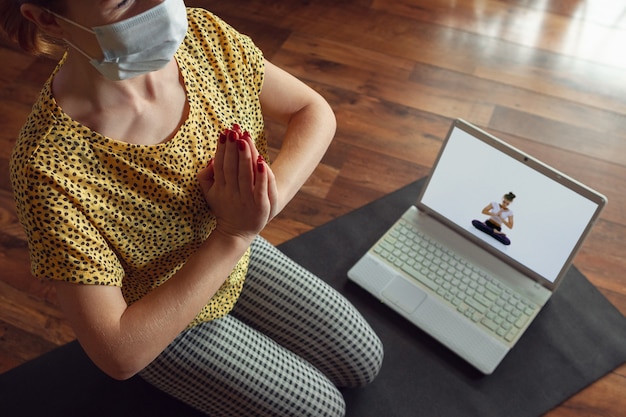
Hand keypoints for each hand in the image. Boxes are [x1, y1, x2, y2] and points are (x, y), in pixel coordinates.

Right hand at [198, 125, 276, 239]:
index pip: (220, 164)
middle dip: (233, 148)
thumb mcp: (209, 192)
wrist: (236, 232)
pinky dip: (261, 176)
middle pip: (232, 167)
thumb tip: (212, 158)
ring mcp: (246, 200)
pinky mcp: (260, 207)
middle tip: (235, 132)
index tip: (224, 133)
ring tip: (245, 140)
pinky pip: (260, 190)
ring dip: (246, 157)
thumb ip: (206, 176)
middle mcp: (232, 193)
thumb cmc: (223, 207)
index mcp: (220, 187)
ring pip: (246, 176)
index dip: (222, 149)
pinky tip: (262, 161)